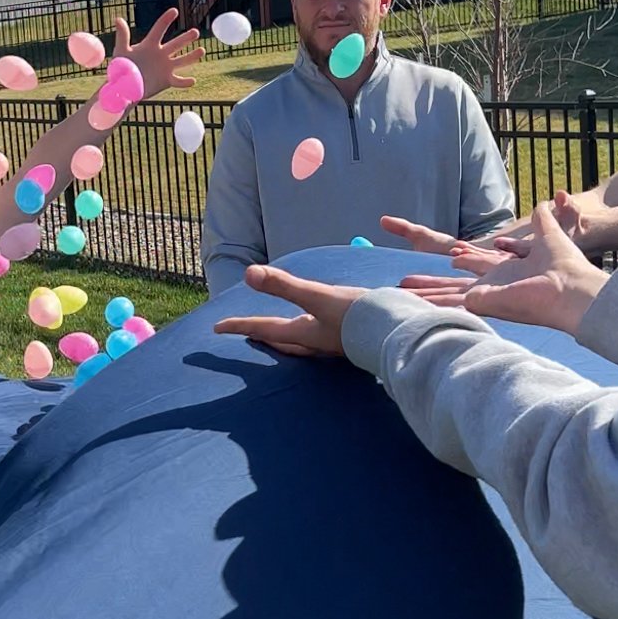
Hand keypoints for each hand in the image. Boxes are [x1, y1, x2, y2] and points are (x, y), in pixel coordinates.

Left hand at [115, 8, 204, 99]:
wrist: (124, 87)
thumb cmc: (121, 67)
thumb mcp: (122, 51)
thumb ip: (122, 35)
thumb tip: (118, 19)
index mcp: (150, 45)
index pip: (159, 29)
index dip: (166, 20)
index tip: (174, 11)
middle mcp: (160, 54)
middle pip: (176, 44)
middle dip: (186, 38)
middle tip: (195, 32)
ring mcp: (165, 67)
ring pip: (182, 60)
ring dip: (192, 56)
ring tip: (202, 50)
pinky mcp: (166, 80)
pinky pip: (178, 81)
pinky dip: (185, 82)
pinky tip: (193, 80)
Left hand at [213, 264, 364, 357]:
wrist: (400, 331)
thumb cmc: (359, 315)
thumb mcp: (318, 296)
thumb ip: (284, 285)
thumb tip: (248, 274)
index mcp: (304, 332)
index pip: (264, 328)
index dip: (240, 325)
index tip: (217, 328)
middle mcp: (316, 342)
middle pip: (280, 339)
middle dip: (262, 334)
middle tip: (245, 331)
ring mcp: (334, 344)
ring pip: (301, 342)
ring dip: (285, 338)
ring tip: (278, 333)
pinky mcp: (351, 341)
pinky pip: (321, 341)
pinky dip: (311, 336)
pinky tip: (321, 331)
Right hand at [401, 200, 609, 335]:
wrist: (573, 288)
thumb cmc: (566, 266)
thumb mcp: (550, 232)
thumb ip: (546, 218)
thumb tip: (549, 202)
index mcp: (505, 270)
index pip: (476, 262)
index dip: (462, 256)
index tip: (450, 252)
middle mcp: (491, 286)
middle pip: (453, 284)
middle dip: (430, 284)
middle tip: (405, 282)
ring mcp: (485, 297)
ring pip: (446, 295)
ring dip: (424, 293)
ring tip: (400, 292)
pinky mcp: (482, 302)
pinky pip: (451, 303)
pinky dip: (431, 304)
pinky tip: (412, 304)